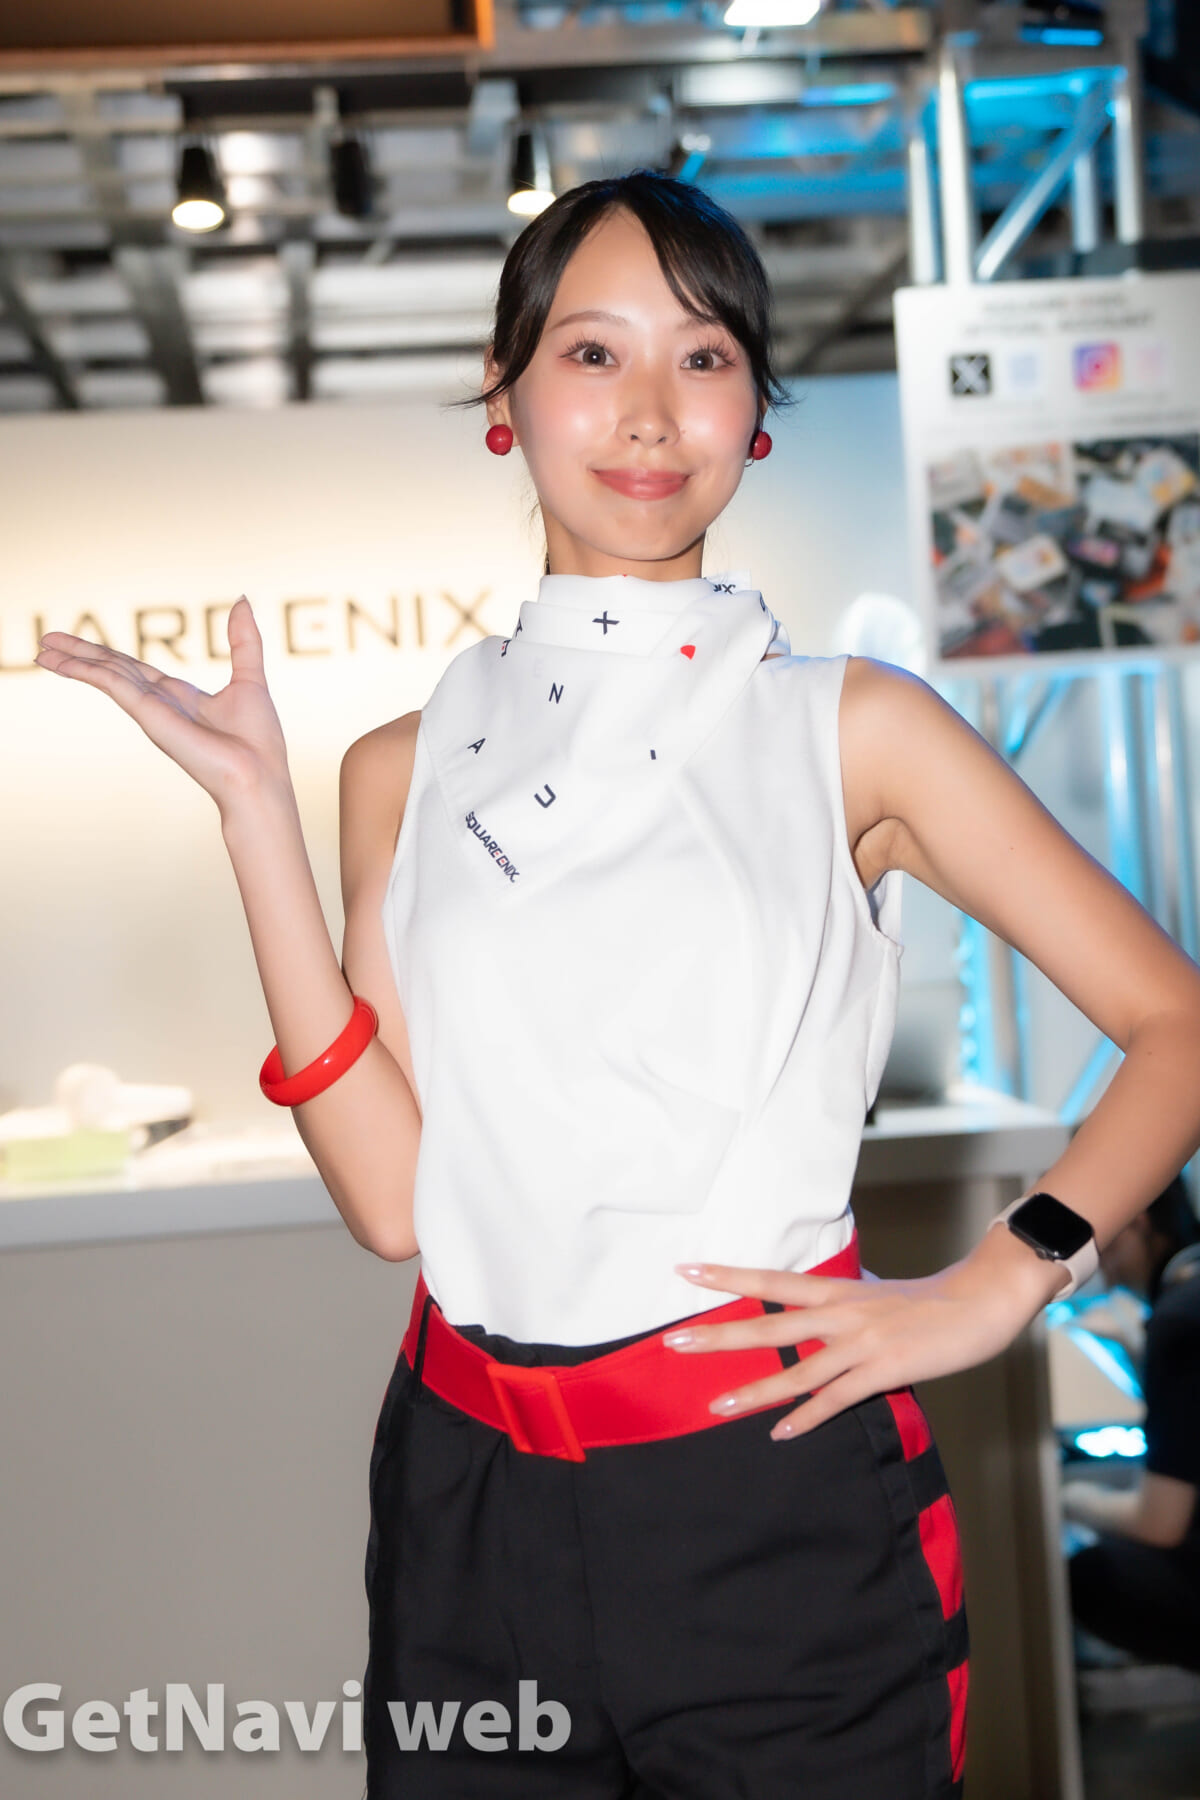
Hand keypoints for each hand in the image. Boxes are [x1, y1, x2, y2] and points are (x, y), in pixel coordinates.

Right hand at [34, 597, 290, 817]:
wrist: (257, 778)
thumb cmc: (258, 741)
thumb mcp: (250, 678)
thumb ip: (242, 641)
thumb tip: (242, 601)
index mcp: (179, 696)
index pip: (134, 668)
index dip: (105, 654)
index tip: (79, 645)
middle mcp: (160, 702)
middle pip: (112, 669)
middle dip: (79, 654)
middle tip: (45, 642)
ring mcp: (151, 709)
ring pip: (105, 675)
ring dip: (73, 662)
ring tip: (41, 650)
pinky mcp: (149, 715)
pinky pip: (113, 684)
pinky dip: (86, 671)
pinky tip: (61, 661)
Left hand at [662, 1256, 1028, 1439]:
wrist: (982, 1301)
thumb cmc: (930, 1302)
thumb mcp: (876, 1296)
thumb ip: (842, 1309)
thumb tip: (814, 1317)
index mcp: (838, 1291)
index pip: (771, 1280)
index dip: (728, 1275)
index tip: (686, 1270)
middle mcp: (842, 1312)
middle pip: (769, 1324)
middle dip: (719, 1335)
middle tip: (673, 1341)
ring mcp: (862, 1342)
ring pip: (796, 1370)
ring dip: (754, 1391)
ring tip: (715, 1404)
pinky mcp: (885, 1370)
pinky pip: (838, 1399)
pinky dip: (808, 1417)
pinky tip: (780, 1434)